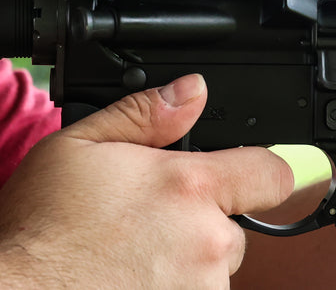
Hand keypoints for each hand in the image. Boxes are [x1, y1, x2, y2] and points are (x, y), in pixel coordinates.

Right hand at [0, 75, 292, 288]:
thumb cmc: (38, 231)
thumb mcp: (78, 147)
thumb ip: (146, 114)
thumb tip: (193, 90)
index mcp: (190, 186)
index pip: (271, 173)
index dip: (261, 172)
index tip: (249, 177)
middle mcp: (207, 240)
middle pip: (234, 229)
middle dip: (202, 226)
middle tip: (150, 228)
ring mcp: (202, 286)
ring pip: (213, 271)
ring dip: (186, 265)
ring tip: (132, 259)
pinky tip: (131, 281)